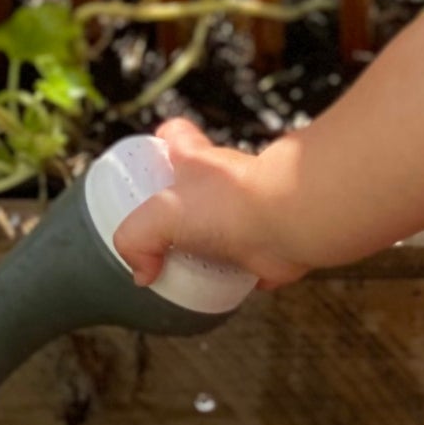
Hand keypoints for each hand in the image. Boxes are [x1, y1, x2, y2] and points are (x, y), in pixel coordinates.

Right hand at [110, 116, 309, 291]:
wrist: (287, 221)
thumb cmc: (232, 202)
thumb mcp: (161, 214)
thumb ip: (137, 239)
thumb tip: (142, 271)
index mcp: (197, 164)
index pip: (177, 138)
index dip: (164, 143)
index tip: (152, 161)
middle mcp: (225, 186)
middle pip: (198, 189)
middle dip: (182, 212)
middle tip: (163, 237)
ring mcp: (248, 214)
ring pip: (224, 228)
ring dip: (210, 248)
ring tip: (189, 270)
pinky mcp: (268, 244)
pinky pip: (251, 262)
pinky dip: (240, 276)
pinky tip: (227, 286)